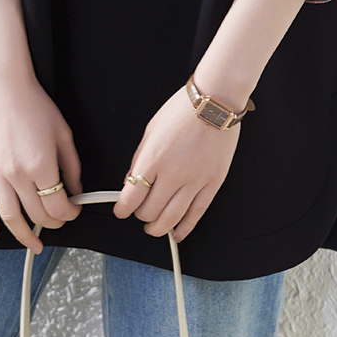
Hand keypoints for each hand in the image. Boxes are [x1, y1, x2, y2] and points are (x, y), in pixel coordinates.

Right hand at [0, 74, 81, 252]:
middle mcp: (16, 174)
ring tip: (33, 244)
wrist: (4, 86)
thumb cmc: (35, 106)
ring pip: (9, 217)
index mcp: (41, 165)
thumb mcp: (63, 134)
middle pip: (36, 215)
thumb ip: (72, 166)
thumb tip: (75, 190)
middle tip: (59, 221)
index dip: (70, 214)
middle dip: (52, 223)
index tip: (74, 210)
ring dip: (23, 235)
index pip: (58, 207)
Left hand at [112, 86, 240, 240]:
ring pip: (172, 218)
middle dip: (140, 216)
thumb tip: (132, 181)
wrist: (215, 102)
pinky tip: (178, 233)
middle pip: (149, 211)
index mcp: (153, 158)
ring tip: (154, 228)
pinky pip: (197, 213)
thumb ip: (140, 158)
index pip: (131, 197)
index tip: (121, 210)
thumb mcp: (151, 130)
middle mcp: (173, 173)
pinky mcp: (213, 183)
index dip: (122, 209)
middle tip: (140, 212)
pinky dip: (185, 227)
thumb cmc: (182, 110)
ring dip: (158, 228)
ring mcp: (195, 180)